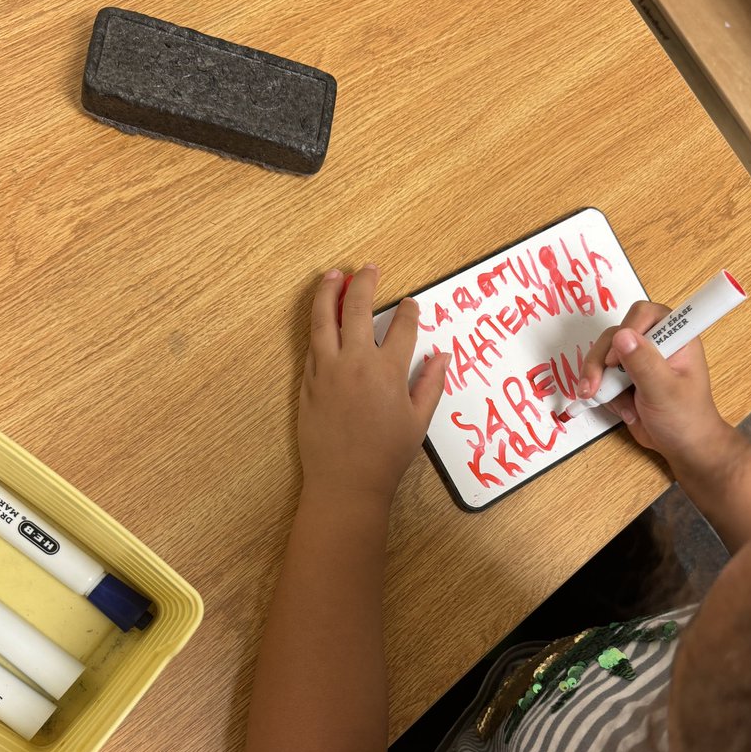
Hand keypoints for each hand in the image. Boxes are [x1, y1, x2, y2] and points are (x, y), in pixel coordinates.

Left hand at [299, 265, 449, 502]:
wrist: (345, 482)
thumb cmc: (386, 456)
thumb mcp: (419, 421)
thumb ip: (431, 383)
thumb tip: (442, 355)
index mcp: (388, 371)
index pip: (403, 326)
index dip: (410, 311)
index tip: (411, 305)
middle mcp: (356, 362)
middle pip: (359, 308)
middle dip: (365, 283)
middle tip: (370, 269)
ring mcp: (327, 369)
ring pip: (324, 318)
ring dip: (329, 291)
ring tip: (334, 274)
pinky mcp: (308, 380)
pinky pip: (312, 343)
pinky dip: (318, 323)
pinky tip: (322, 315)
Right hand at [577, 300, 729, 467]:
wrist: (682, 447)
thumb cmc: (686, 418)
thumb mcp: (665, 391)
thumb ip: (644, 363)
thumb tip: (621, 336)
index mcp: (675, 336)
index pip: (644, 314)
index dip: (626, 331)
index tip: (616, 360)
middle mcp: (655, 343)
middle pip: (615, 335)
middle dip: (600, 362)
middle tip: (592, 387)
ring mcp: (638, 360)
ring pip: (603, 355)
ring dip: (599, 380)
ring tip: (600, 401)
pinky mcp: (625, 377)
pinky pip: (602, 376)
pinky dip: (604, 394)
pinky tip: (623, 410)